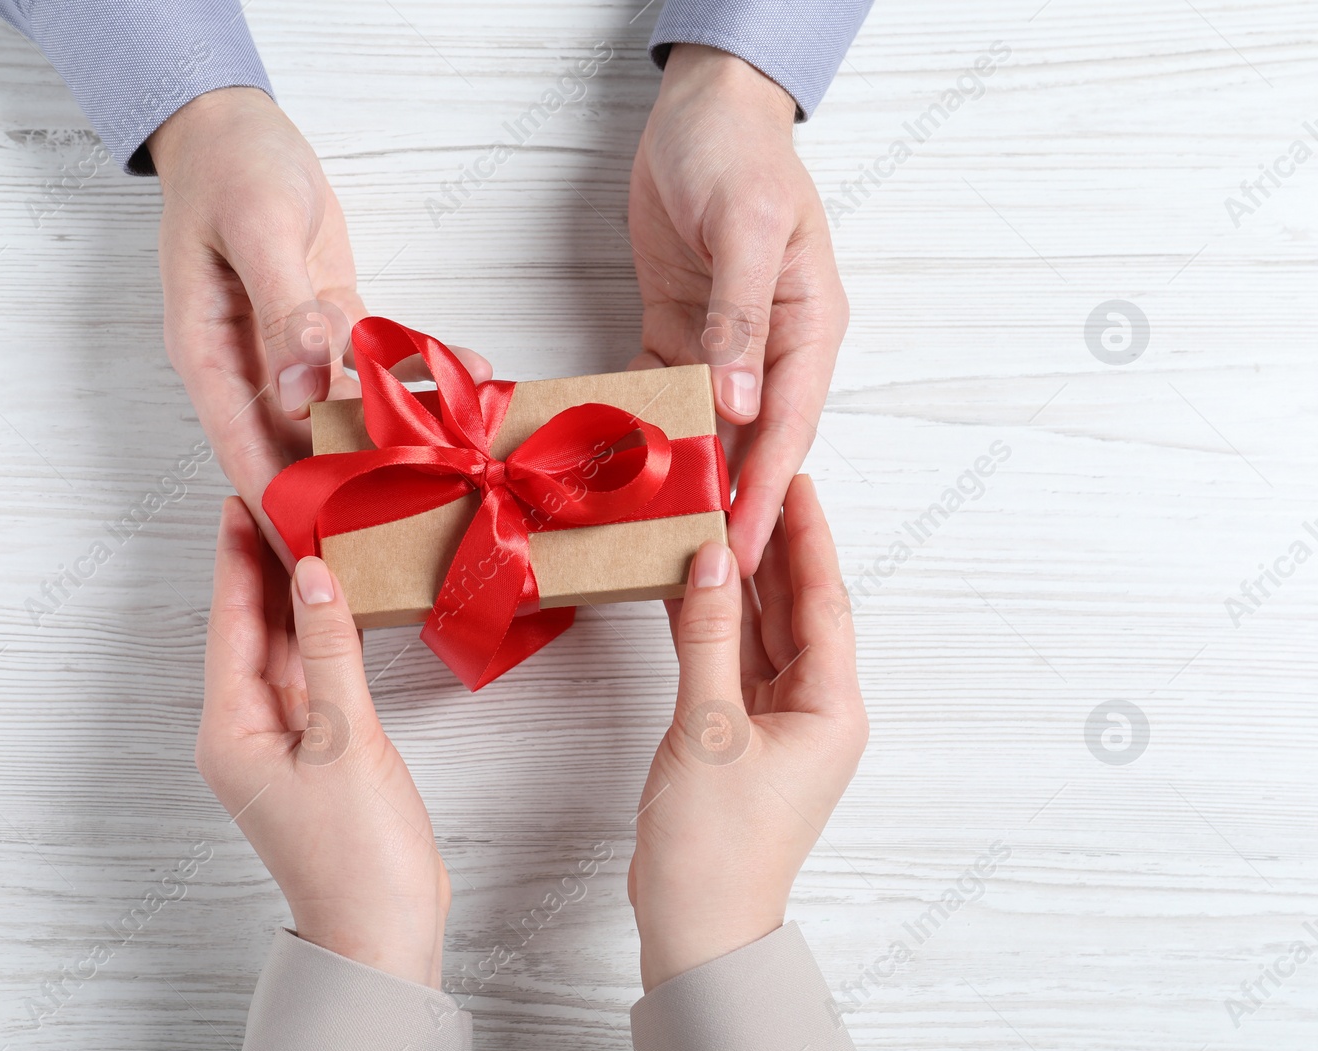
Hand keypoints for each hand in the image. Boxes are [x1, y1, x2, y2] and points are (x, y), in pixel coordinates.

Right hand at [149, 89, 489, 565]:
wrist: (234, 122)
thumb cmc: (230, 167)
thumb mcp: (257, 229)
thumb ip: (281, 310)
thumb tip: (298, 388)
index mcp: (209, 358)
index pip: (247, 455)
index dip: (286, 510)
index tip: (326, 562)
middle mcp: (247, 366)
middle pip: (299, 448)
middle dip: (353, 488)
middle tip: (416, 525)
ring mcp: (287, 349)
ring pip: (343, 413)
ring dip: (398, 432)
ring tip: (462, 458)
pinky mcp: (324, 322)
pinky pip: (372, 363)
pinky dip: (416, 371)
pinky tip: (470, 375)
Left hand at [195, 496, 449, 985]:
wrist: (385, 933)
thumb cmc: (359, 857)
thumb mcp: (346, 741)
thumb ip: (329, 651)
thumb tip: (313, 573)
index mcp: (231, 731)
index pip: (231, 624)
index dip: (236, 559)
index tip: (240, 499)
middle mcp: (245, 733)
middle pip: (252, 632)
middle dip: (266, 568)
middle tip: (281, 502)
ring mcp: (281, 744)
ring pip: (283, 652)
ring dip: (297, 600)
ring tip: (312, 534)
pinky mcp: (318, 752)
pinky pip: (313, 678)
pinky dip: (324, 639)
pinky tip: (340, 604)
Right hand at [627, 475, 866, 990]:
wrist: (697, 925)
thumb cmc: (714, 845)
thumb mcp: (707, 729)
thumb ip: (707, 638)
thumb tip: (708, 558)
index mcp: (831, 708)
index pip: (823, 600)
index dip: (808, 535)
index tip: (795, 478)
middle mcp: (815, 710)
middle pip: (797, 609)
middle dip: (774, 548)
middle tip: (752, 484)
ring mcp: (778, 724)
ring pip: (763, 633)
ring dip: (739, 582)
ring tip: (717, 519)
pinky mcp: (740, 737)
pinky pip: (733, 662)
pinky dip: (713, 625)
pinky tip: (688, 586)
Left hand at [628, 45, 848, 575]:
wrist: (698, 109)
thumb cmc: (736, 153)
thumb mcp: (745, 227)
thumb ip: (740, 316)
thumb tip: (738, 403)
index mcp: (806, 326)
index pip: (789, 426)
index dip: (767, 492)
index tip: (745, 547)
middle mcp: (769, 347)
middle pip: (750, 442)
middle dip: (727, 504)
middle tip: (698, 569)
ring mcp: (721, 345)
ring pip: (704, 429)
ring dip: (682, 477)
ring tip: (655, 536)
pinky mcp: (676, 332)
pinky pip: (659, 393)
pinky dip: (641, 430)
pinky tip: (616, 469)